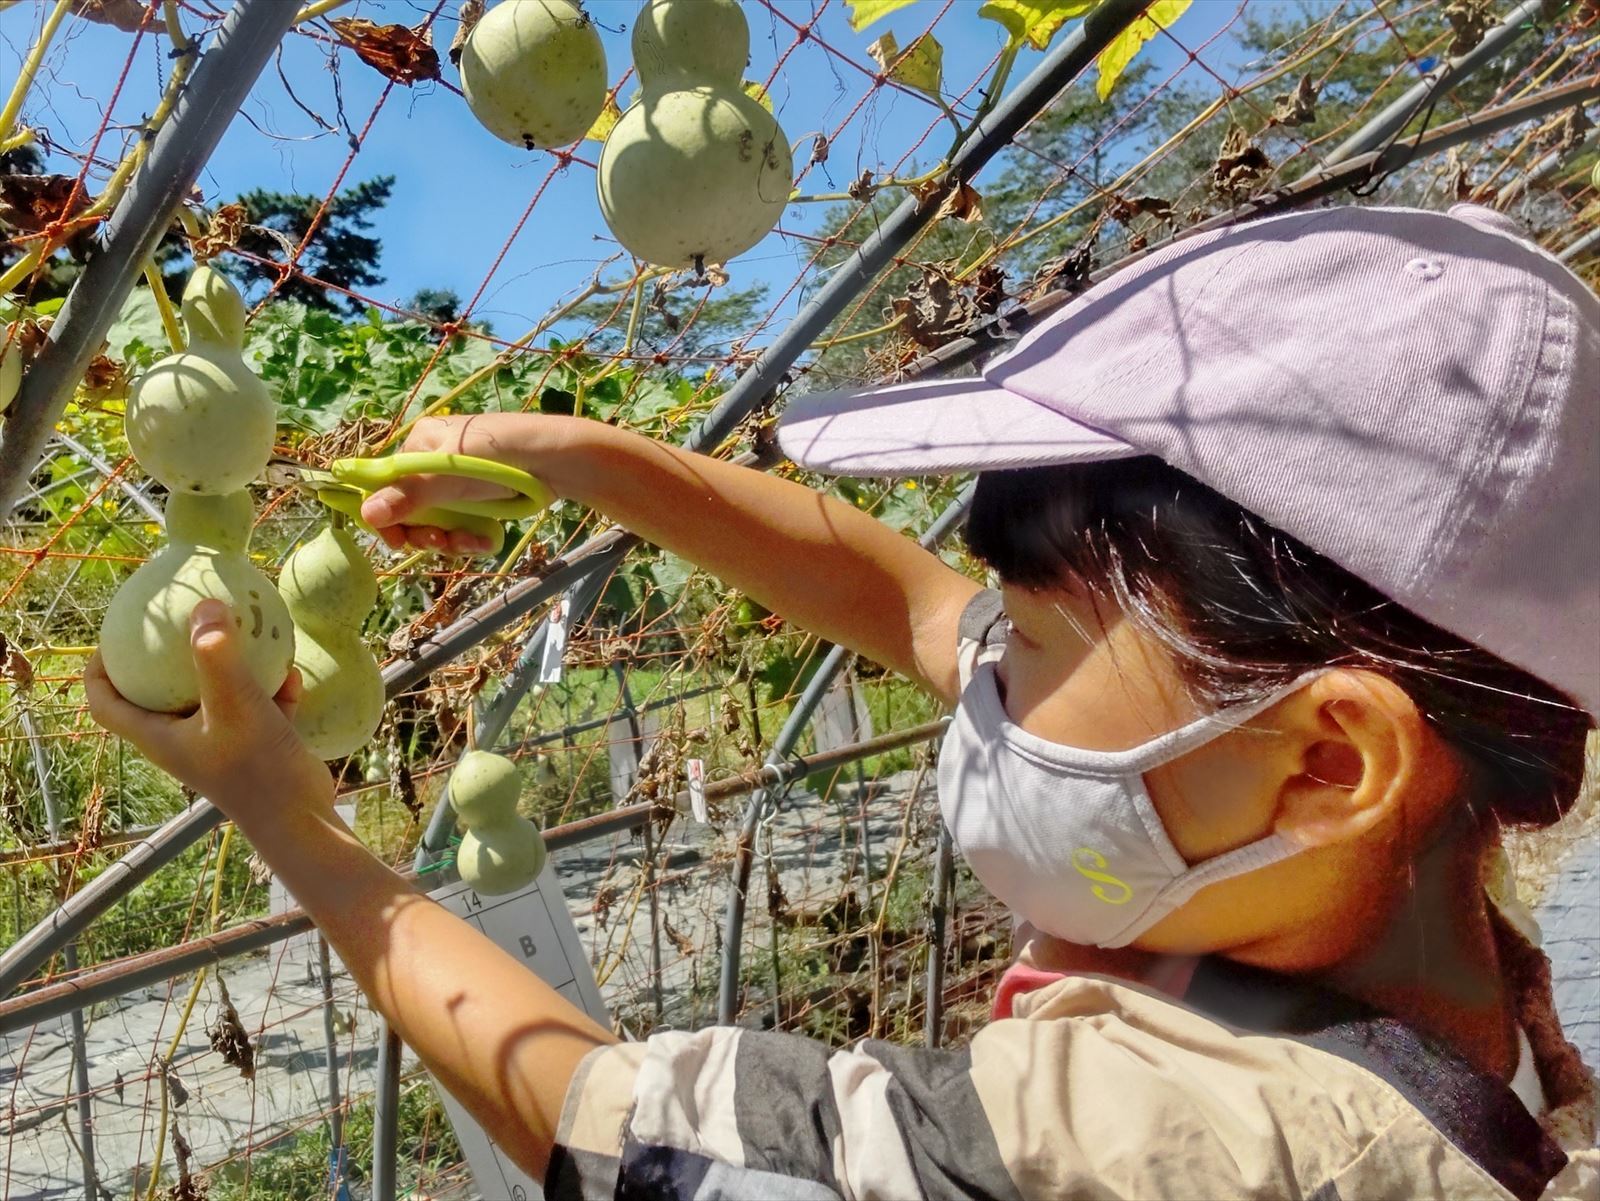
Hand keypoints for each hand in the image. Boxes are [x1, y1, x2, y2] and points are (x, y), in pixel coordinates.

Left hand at [85, 600, 333, 820]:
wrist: (302, 819)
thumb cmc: (257, 769)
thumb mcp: (235, 705)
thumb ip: (217, 656)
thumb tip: (205, 604)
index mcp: (159, 736)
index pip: (105, 704)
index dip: (98, 669)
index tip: (114, 634)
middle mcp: (184, 738)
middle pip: (157, 694)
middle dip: (164, 657)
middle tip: (180, 621)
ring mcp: (221, 742)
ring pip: (213, 695)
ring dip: (226, 666)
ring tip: (240, 634)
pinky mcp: (256, 744)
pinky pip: (257, 706)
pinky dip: (270, 688)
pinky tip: (290, 672)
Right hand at [361, 414, 543, 555]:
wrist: (556, 461)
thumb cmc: (499, 456)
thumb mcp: (450, 475)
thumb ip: (410, 495)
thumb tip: (366, 514)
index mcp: (419, 444)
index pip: (386, 486)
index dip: (388, 518)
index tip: (398, 543)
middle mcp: (433, 464)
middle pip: (411, 512)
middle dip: (425, 533)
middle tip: (440, 542)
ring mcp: (457, 485)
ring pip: (438, 525)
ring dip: (451, 541)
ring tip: (470, 541)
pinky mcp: (479, 503)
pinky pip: (462, 528)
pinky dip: (472, 539)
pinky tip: (487, 539)